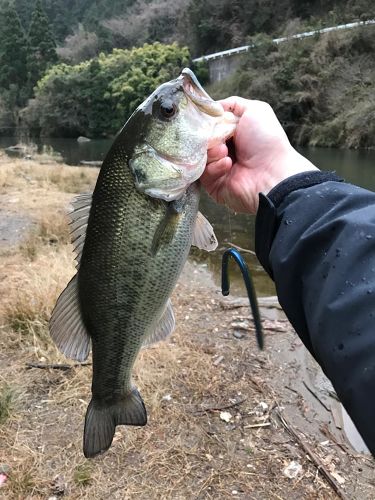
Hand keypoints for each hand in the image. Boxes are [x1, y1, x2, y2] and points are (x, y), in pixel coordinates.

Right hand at [201, 97, 317, 213]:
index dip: (205, 122)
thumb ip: (232, 104)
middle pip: (201, 141)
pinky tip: (228, 165)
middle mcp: (224, 151)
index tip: (204, 120)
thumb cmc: (266, 140)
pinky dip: (215, 166)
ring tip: (225, 151)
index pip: (209, 126)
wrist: (272, 172)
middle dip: (207, 137)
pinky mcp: (214, 186)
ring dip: (211, 151)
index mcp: (232, 135)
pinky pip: (203, 174)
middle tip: (217, 136)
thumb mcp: (254, 110)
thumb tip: (213, 107)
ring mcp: (218, 170)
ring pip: (199, 157)